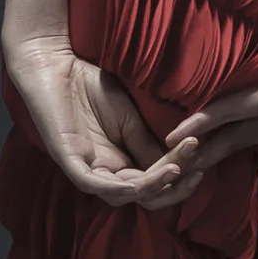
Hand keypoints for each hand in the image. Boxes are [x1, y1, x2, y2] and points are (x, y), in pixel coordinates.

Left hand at [3, 32, 202, 210]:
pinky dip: (120, 188)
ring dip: (153, 187)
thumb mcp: (130, 119)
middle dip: (172, 188)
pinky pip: (95, 185)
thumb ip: (148, 144)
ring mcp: (83, 168)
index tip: (202, 158)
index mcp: (116, 162)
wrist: (55, 62)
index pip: (151, 183)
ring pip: (122, 195)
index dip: (178, 177)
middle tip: (197, 172)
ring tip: (177, 170)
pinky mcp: (67, 160)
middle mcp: (101, 171)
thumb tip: (178, 165)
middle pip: (141, 196)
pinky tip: (142, 182)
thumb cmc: (89, 86)